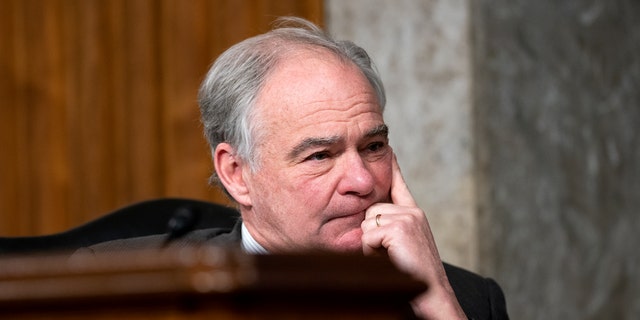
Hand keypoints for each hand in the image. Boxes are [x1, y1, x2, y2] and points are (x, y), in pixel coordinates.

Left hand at [361, 153, 465, 318]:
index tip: (389, 150)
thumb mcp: (403, 246)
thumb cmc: (414, 275)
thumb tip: (367, 221)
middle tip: (387, 253)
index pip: (399, 185)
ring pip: (367, 223)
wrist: (432, 294)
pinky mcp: (399, 227)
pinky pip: (367, 236)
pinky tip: (389, 259)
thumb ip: (389, 228)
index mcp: (414, 214)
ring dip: (370, 245)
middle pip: (371, 210)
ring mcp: (408, 218)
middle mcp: (413, 211)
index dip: (393, 168)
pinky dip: (371, 251)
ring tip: (389, 257)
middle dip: (370, 234)